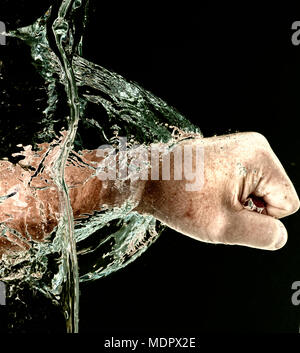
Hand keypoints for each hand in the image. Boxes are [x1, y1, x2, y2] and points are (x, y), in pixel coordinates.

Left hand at [136, 132, 299, 250]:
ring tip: (210, 196)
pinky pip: (246, 183)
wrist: (148, 180)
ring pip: (260, 191)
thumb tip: (280, 234)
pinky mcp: (230, 152)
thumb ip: (264, 234)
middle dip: (248, 208)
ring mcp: (241, 146)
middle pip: (274, 195)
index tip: (226, 209)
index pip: (287, 203)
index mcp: (259, 157)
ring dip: (238, 202)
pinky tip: (209, 191)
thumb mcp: (224, 227)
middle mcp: (254, 145)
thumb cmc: (179, 200)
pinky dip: (230, 193)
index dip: (259, 218)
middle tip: (216, 203)